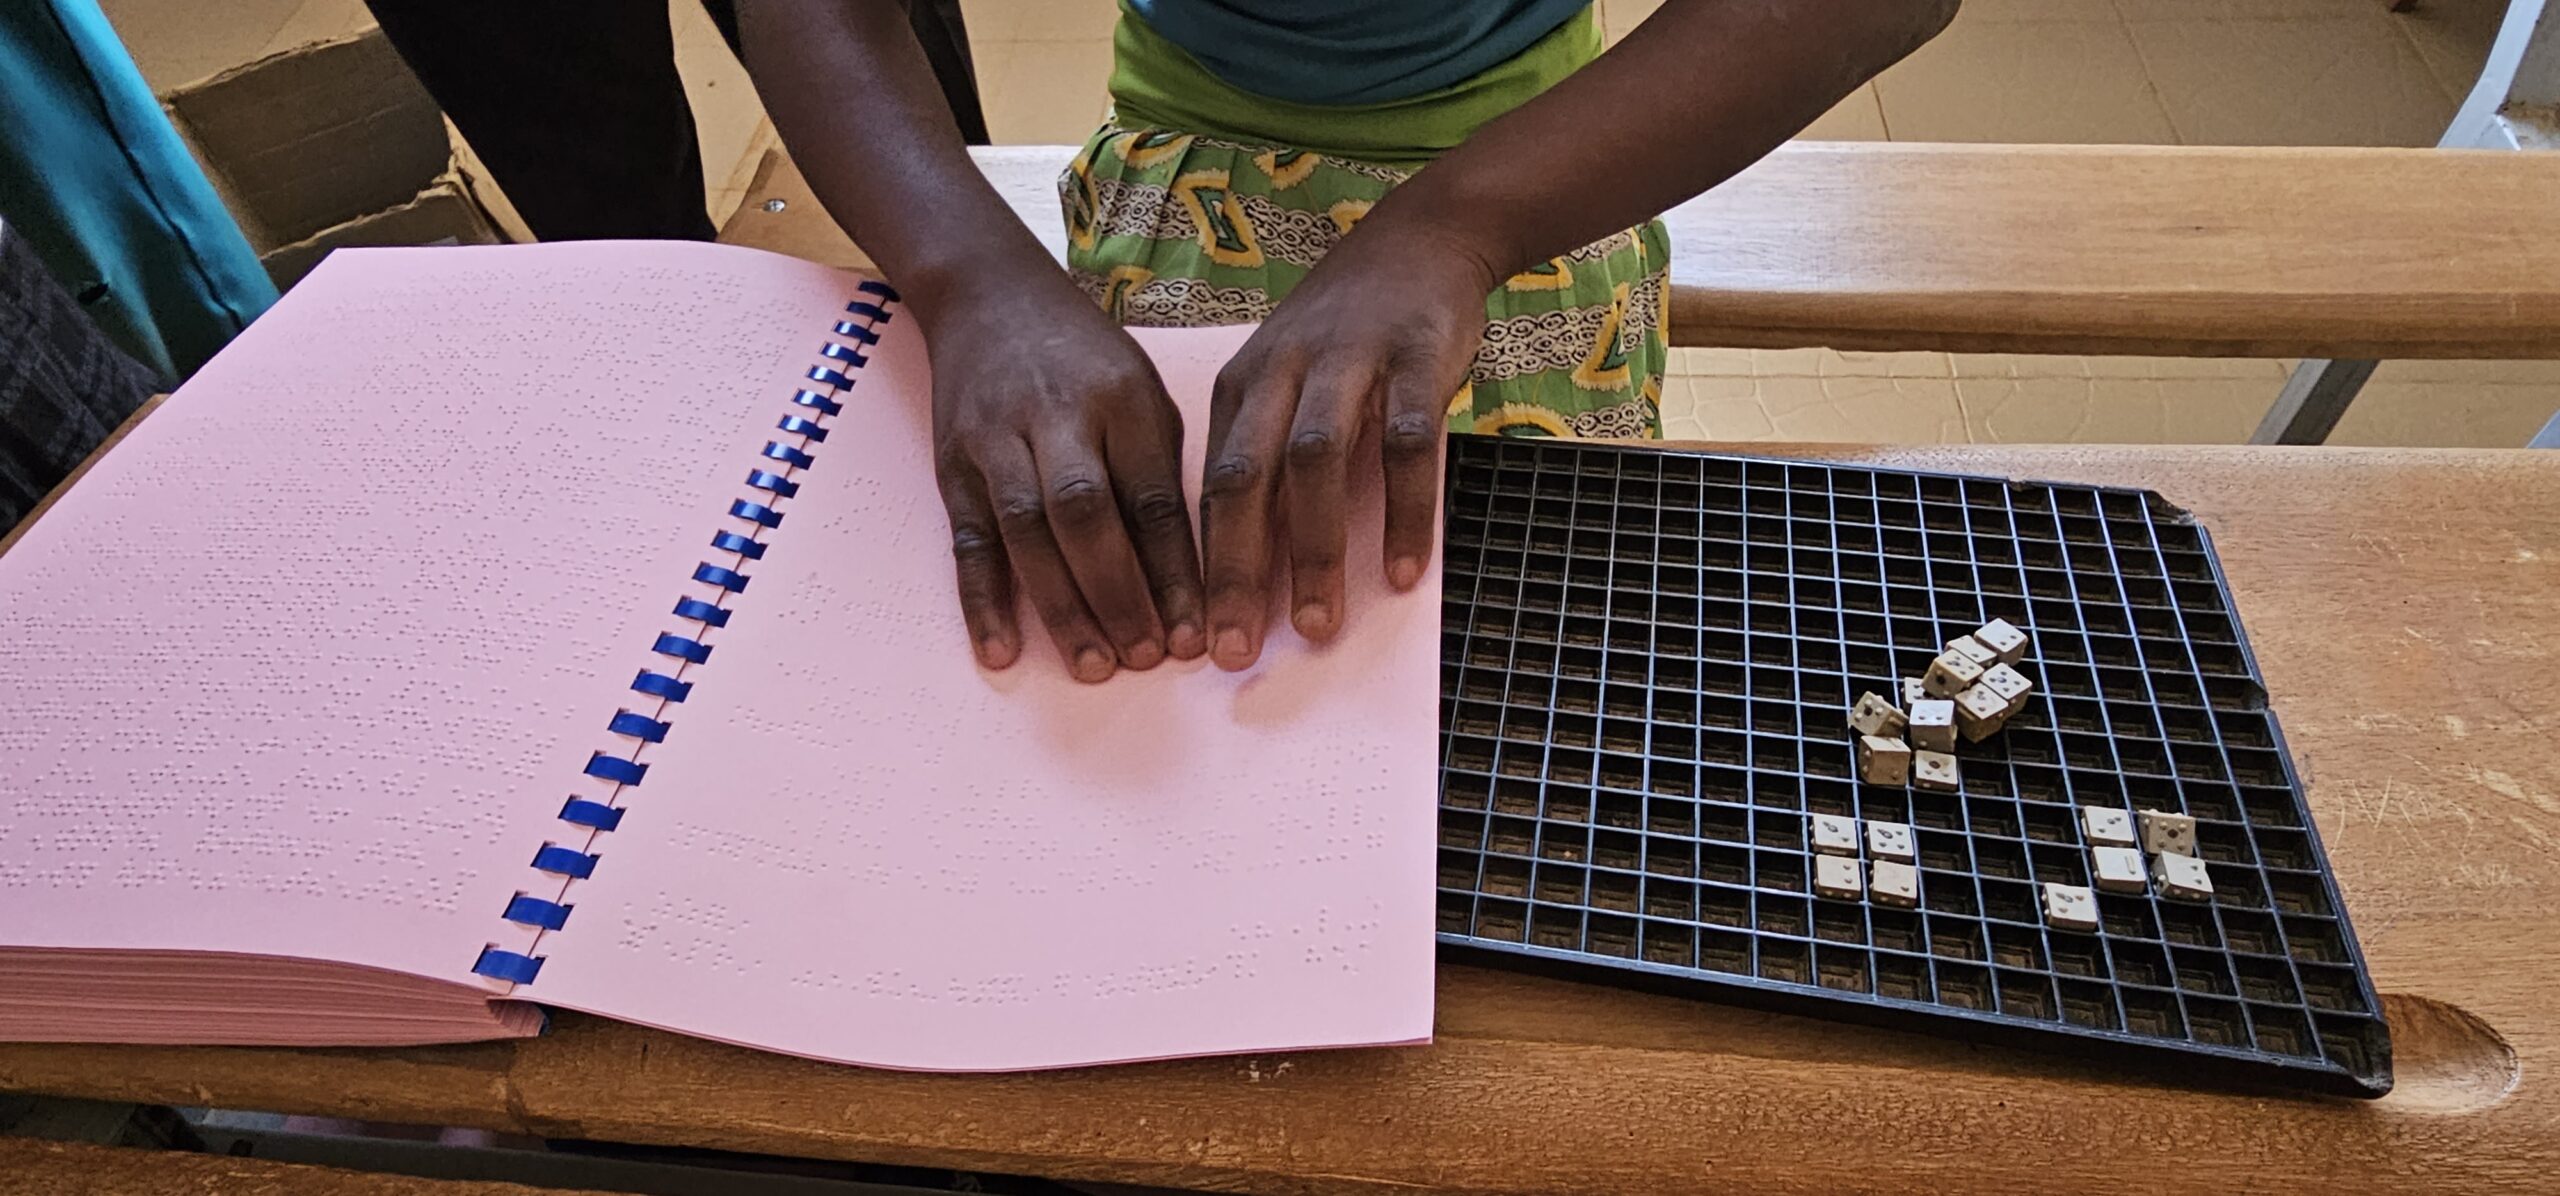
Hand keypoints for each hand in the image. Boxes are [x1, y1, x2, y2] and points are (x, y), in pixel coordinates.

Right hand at [923, 275, 1205, 681]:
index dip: (1174, 571)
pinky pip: (968, 540)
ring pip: (1026, 532)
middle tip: (1144, 658)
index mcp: (1122, 400)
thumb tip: (1183, 577)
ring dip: (1060, 606)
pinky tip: (1000, 651)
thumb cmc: (1086, 360)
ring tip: (1093, 666)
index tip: (1194, 633)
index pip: (1152, 497)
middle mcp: (1057, 417)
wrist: (988, 295)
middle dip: (1118, 593)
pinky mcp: (953, 466)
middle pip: (1085, 514)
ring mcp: (997, 441)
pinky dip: (982, 599)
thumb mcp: (1142, 394)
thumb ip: (1159, 474)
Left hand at [1198, 228, 1494, 670]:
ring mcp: (1349, 364)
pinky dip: (1403, 511)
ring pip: (1314, 464)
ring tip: (1318, 626)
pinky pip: (1406, 445)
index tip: (1193, 641)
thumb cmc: (1346, 329)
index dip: (1199, 569)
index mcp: (1242, 388)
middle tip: (1234, 650)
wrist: (1422, 239)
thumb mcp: (1283, 380)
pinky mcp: (1415, 359)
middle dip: (1235, 572)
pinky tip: (1403, 571)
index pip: (1208, 489)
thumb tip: (1243, 561)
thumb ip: (1264, 455)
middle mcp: (1283, 374)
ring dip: (1314, 549)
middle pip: (1244, 480)